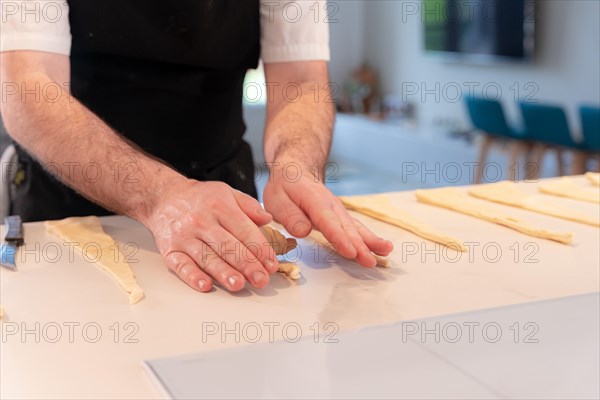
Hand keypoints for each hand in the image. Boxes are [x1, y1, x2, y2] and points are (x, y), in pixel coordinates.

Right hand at [145, 179, 278, 291]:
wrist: (164, 197)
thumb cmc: (200, 199)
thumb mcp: (227, 193)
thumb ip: (250, 206)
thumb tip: (267, 219)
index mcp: (220, 206)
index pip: (244, 230)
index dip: (260, 249)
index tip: (271, 264)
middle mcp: (202, 221)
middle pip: (228, 246)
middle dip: (247, 265)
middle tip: (261, 279)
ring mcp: (184, 237)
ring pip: (207, 258)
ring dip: (223, 273)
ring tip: (239, 285)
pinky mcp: (170, 250)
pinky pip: (182, 266)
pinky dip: (193, 277)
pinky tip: (206, 285)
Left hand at [263, 161, 392, 266]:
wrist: (297, 171)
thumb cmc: (285, 188)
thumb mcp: (277, 200)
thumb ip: (290, 216)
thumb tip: (303, 232)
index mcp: (314, 201)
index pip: (328, 222)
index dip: (340, 238)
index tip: (351, 252)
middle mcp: (332, 206)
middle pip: (347, 227)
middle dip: (360, 245)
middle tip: (370, 261)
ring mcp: (339, 211)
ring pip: (356, 227)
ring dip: (370, 241)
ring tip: (386, 251)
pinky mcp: (342, 217)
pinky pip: (357, 228)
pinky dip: (369, 238)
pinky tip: (381, 248)